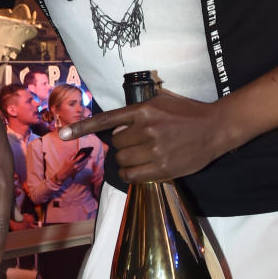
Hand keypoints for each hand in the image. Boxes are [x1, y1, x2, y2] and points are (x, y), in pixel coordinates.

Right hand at [55, 150, 87, 184]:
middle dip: (86, 159)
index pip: (78, 158)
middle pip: (83, 162)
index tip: (84, 153)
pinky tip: (85, 162)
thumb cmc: (65, 165)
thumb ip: (71, 155)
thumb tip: (75, 152)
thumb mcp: (66, 159)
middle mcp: (74, 166)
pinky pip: (82, 168)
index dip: (81, 156)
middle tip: (89, 156)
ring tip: (88, 159)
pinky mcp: (77, 172)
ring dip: (86, 162)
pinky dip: (84, 165)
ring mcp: (76, 169)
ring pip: (83, 165)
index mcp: (72, 163)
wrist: (63, 173)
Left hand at [59, 93, 235, 182]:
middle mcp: (147, 129)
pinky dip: (132, 174)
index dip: (82, 127)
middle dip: (123, 145)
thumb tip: (117, 124)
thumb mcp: (162, 102)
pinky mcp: (163, 168)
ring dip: (128, 160)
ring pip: (123, 161)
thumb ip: (138, 110)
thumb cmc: (188, 114)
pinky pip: (133, 176)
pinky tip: (141, 169)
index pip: (107, 120)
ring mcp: (155, 150)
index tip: (62, 134)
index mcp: (144, 110)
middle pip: (116, 145)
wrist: (215, 128)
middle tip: (139, 143)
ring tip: (144, 154)